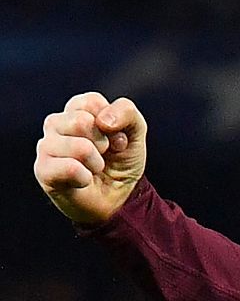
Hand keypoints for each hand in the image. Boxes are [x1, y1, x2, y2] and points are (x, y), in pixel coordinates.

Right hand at [34, 92, 147, 224]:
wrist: (118, 199)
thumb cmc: (121, 163)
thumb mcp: (135, 135)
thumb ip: (127, 113)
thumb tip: (103, 121)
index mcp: (76, 111)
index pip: (91, 102)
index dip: (113, 124)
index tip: (114, 138)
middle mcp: (56, 124)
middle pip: (81, 121)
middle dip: (103, 143)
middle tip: (102, 155)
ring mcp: (46, 146)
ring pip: (79, 147)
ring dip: (96, 163)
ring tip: (93, 169)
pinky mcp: (43, 170)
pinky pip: (71, 168)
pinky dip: (86, 177)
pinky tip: (84, 181)